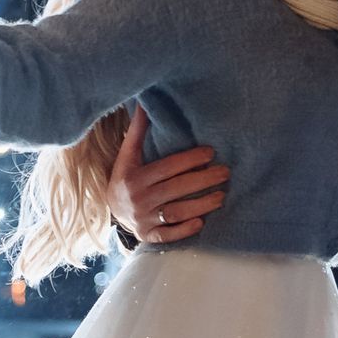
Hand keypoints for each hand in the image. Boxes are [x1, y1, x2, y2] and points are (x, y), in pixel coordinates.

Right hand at [108, 107, 230, 245]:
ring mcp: (143, 220)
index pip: (167, 167)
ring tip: (222, 196)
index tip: (211, 152)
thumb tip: (144, 100)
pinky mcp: (148, 236)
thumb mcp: (127, 154)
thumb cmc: (126, 176)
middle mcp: (138, 199)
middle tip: (225, 172)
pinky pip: (169, 235)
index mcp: (133, 176)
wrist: (112, 210)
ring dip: (202, 205)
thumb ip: (138, 130)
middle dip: (203, 180)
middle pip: (176, 189)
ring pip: (176, 213)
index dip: (190, 159)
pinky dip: (186, 229)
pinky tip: (202, 221)